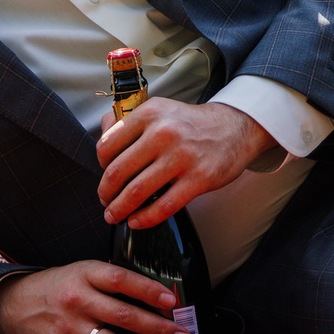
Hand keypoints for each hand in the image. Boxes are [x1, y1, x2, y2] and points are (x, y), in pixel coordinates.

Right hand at [0, 261, 188, 333]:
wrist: (13, 307)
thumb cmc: (57, 288)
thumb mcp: (80, 272)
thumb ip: (110, 281)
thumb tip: (154, 296)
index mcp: (84, 275)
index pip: (121, 279)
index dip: (149, 290)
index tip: (172, 301)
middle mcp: (78, 301)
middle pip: (124, 316)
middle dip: (158, 328)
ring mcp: (70, 329)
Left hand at [96, 98, 276, 226]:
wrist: (233, 128)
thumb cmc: (188, 124)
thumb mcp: (158, 111)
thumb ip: (127, 121)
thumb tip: (101, 133)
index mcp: (148, 114)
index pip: (107, 145)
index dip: (100, 166)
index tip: (105, 174)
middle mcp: (163, 133)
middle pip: (118, 171)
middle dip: (105, 193)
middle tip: (104, 201)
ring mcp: (181, 156)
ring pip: (137, 191)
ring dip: (119, 209)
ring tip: (114, 215)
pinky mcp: (199, 178)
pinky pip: (165, 206)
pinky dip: (145, 218)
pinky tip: (137, 222)